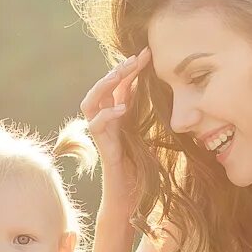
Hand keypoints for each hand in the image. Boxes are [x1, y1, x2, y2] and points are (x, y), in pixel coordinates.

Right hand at [79, 48, 150, 190]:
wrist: (132, 199)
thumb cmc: (143, 169)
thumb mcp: (151, 135)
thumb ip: (150, 115)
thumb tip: (162, 92)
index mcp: (119, 116)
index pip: (120, 85)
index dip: (131, 67)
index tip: (148, 52)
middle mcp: (107, 122)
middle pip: (103, 88)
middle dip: (118, 70)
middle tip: (136, 58)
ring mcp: (102, 135)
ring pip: (90, 102)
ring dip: (103, 86)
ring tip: (119, 74)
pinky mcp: (103, 149)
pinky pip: (96, 127)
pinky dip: (107, 115)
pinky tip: (123, 108)